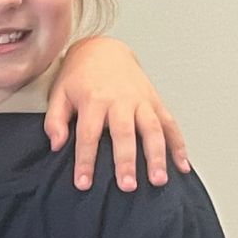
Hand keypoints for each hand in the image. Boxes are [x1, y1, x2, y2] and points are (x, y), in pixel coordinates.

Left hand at [46, 37, 187, 191]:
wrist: (103, 50)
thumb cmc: (79, 76)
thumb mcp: (59, 94)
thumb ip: (55, 120)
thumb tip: (57, 145)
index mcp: (94, 100)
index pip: (88, 135)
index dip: (85, 161)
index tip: (84, 184)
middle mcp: (121, 100)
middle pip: (124, 133)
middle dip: (126, 161)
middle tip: (127, 186)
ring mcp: (142, 101)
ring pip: (153, 129)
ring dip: (157, 156)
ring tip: (158, 180)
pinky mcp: (156, 101)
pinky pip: (170, 124)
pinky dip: (179, 145)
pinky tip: (182, 166)